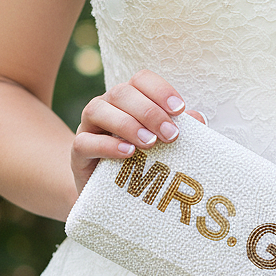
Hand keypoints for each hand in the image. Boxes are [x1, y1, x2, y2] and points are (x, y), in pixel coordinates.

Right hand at [71, 69, 204, 195]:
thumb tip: (198, 118)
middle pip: (121, 92)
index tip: (181, 109)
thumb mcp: (166, 147)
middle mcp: (107, 106)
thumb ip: (180, 131)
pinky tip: (129, 153)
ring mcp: (88, 127)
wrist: (114, 196)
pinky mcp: (78, 152)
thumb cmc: (145, 163)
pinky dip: (107, 145)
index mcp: (130, 99)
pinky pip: (85, 142)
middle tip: (171, 135)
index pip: (141, 80)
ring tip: (150, 143)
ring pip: (97, 110)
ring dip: (128, 124)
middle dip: (150, 112)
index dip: (160, 89)